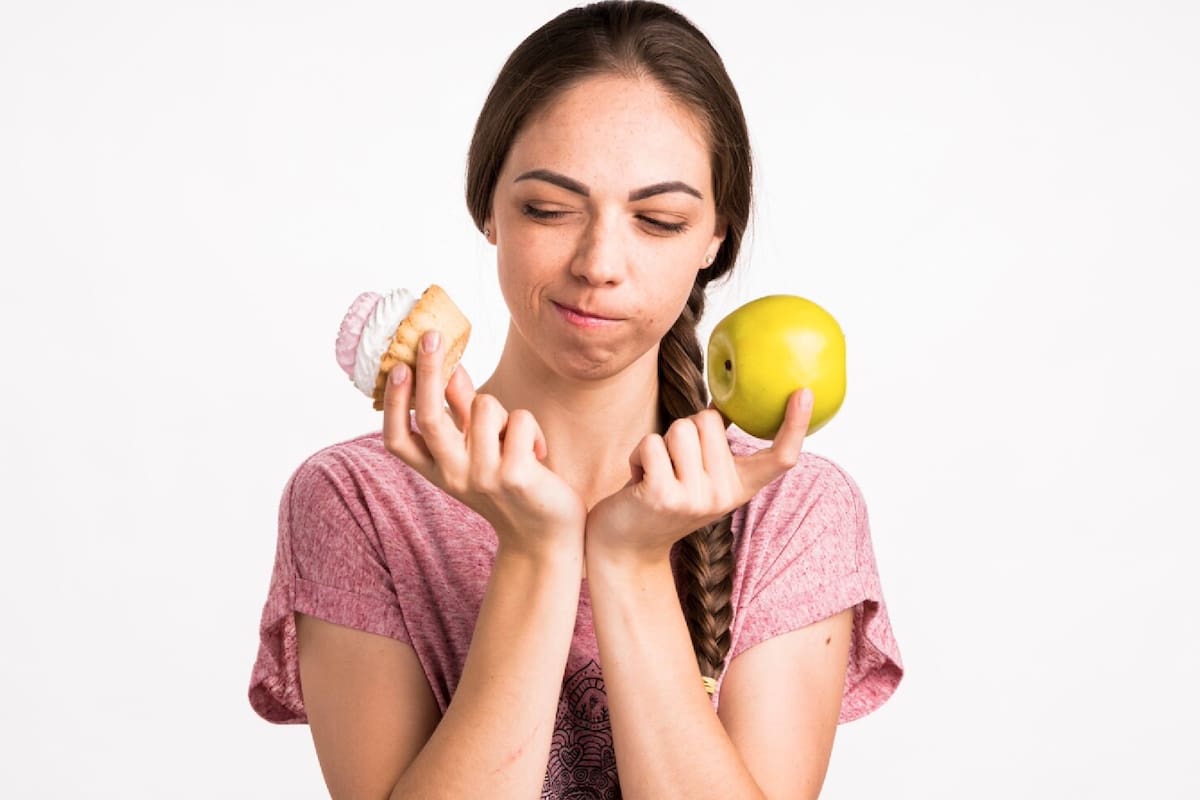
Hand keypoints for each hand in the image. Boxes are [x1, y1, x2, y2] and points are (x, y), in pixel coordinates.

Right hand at [382, 331, 586, 560]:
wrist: (544, 538)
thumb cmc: (511, 488)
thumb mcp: (478, 452)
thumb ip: (461, 415)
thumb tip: (449, 368)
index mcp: (438, 471)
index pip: (398, 439)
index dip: (393, 403)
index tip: (396, 366)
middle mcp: (453, 475)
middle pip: (430, 416)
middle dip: (429, 370)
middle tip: (431, 336)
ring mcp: (482, 476)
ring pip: (484, 406)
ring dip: (502, 411)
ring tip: (515, 439)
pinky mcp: (514, 475)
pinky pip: (518, 419)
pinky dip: (530, 428)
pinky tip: (537, 456)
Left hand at [585, 388, 813, 566]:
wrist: (628, 546)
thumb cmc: (663, 497)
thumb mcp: (701, 477)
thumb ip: (716, 448)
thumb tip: (726, 403)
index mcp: (740, 487)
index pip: (780, 457)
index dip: (796, 424)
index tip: (805, 392)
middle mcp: (724, 496)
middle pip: (709, 420)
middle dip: (684, 430)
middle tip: (673, 465)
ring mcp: (695, 498)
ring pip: (680, 428)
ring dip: (660, 443)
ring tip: (656, 473)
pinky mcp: (663, 496)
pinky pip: (652, 442)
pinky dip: (638, 454)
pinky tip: (639, 480)